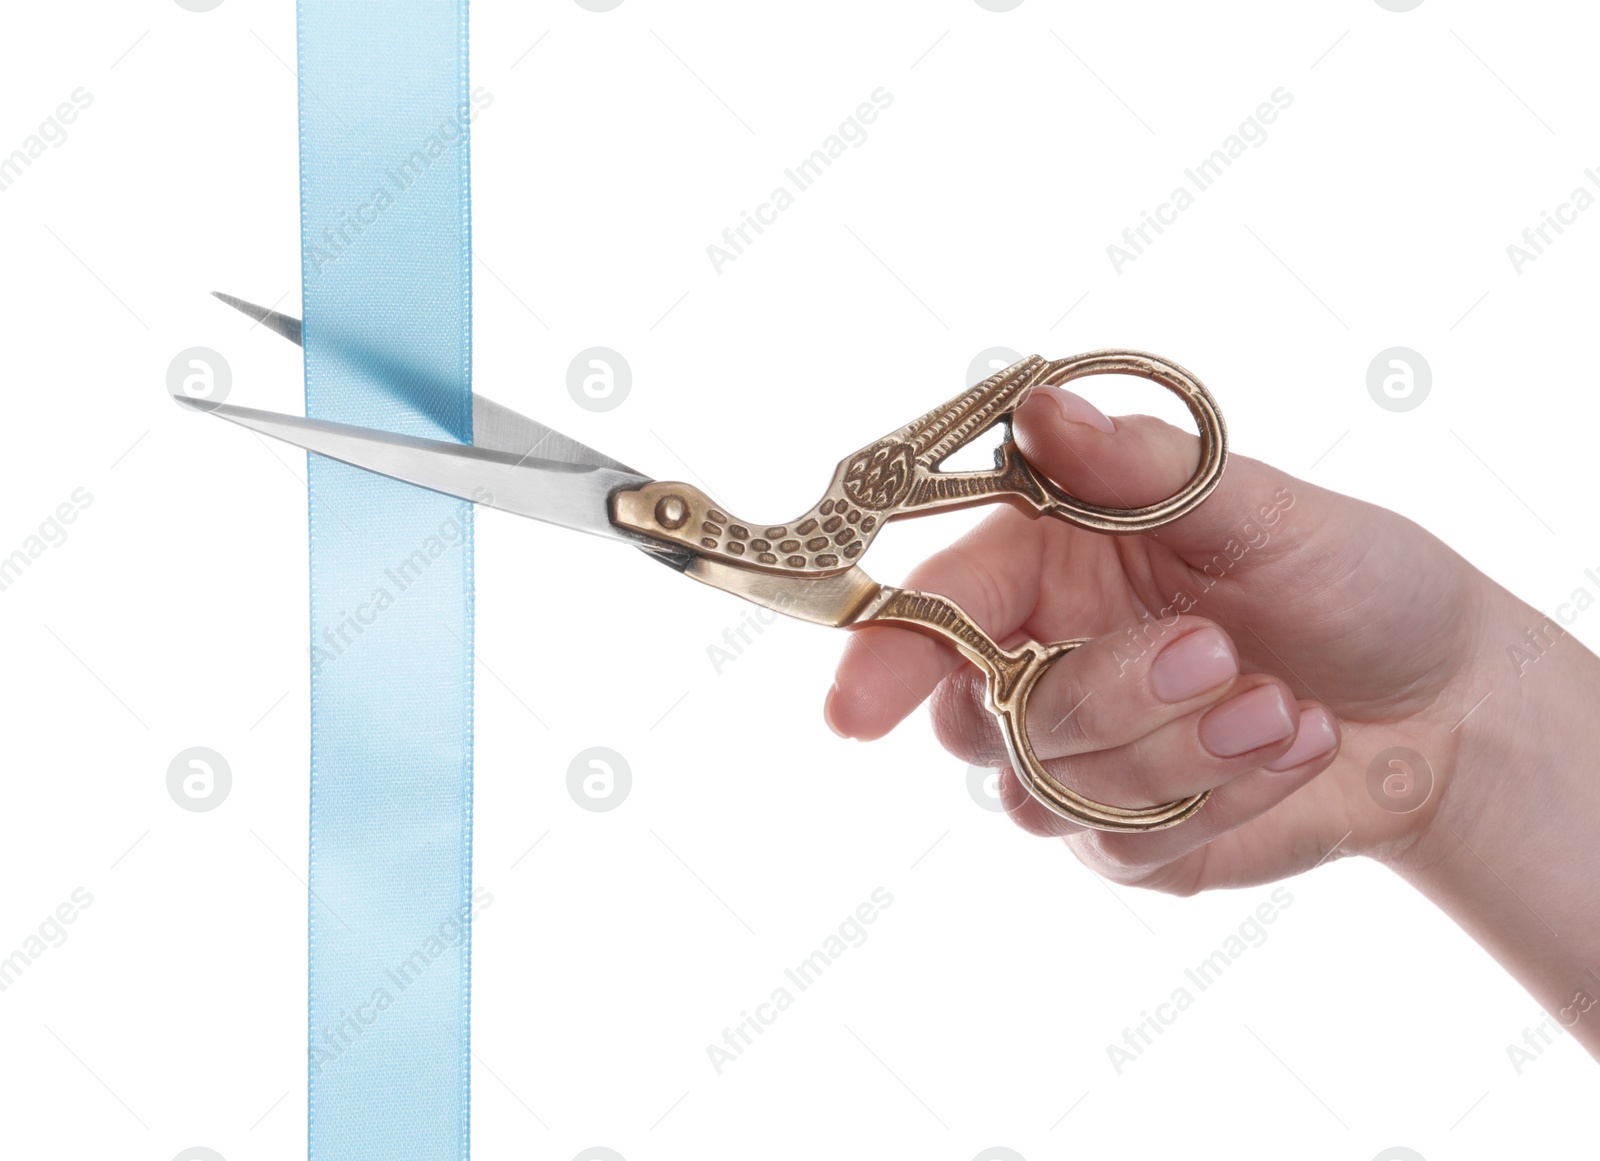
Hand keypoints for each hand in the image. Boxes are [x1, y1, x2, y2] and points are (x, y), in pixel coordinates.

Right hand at [824, 383, 1496, 892]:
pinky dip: (1222, 795)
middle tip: (1217, 653)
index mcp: (1047, 563)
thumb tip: (1038, 405)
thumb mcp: (1258, 505)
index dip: (883, 656)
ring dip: (1179, 749)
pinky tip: (1289, 742)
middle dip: (1104, 694)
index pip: (936, 610)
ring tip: (1281, 702)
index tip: (856, 708)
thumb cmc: (1348, 582)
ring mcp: (1081, 760)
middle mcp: (1044, 661)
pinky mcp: (1129, 838)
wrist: (1446, 701)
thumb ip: (1139, 470)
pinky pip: (1125, 843)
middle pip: (983, 714)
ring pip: (1047, 789)